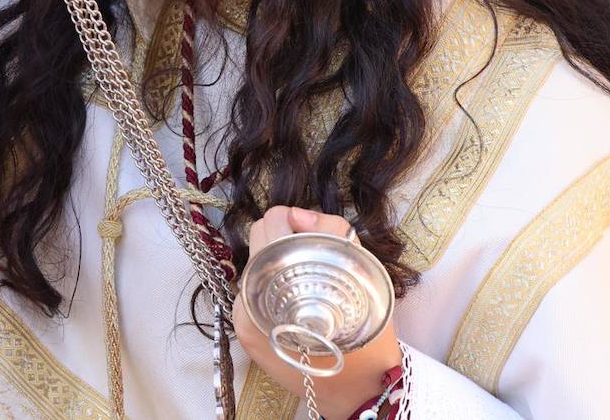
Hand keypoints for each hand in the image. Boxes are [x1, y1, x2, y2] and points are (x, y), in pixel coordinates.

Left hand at [234, 206, 401, 419]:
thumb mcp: (362, 278)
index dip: (295, 219)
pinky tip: (298, 291)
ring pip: (254, 259)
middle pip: (256, 236)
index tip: (317, 233)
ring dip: (278, 256)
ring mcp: (242, 321)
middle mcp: (247, 306)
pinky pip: (254, 286)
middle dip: (284, 233)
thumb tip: (300, 215)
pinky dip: (273, 278)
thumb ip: (333, 234)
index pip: (268, 225)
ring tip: (308, 270)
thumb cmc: (367, 339)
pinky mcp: (245, 334)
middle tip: (313, 247)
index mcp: (271, 291)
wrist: (361, 393)